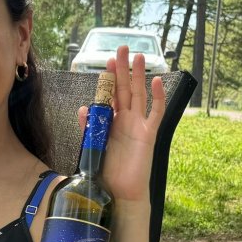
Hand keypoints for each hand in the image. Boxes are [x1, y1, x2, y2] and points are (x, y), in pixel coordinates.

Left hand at [79, 45, 165, 204]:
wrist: (121, 193)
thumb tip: (82, 108)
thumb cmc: (108, 173)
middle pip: (125, 89)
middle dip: (123, 69)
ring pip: (140, 96)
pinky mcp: (148, 135)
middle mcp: (126, 121)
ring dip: (139, 77)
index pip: (111, 95)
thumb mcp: (93, 147)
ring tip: (138, 57)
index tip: (106, 61)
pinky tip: (157, 82)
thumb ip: (89, 128)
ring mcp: (138, 126)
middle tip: (122, 48)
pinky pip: (155, 114)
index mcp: (112, 123)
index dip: (109, 78)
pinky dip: (158, 98)